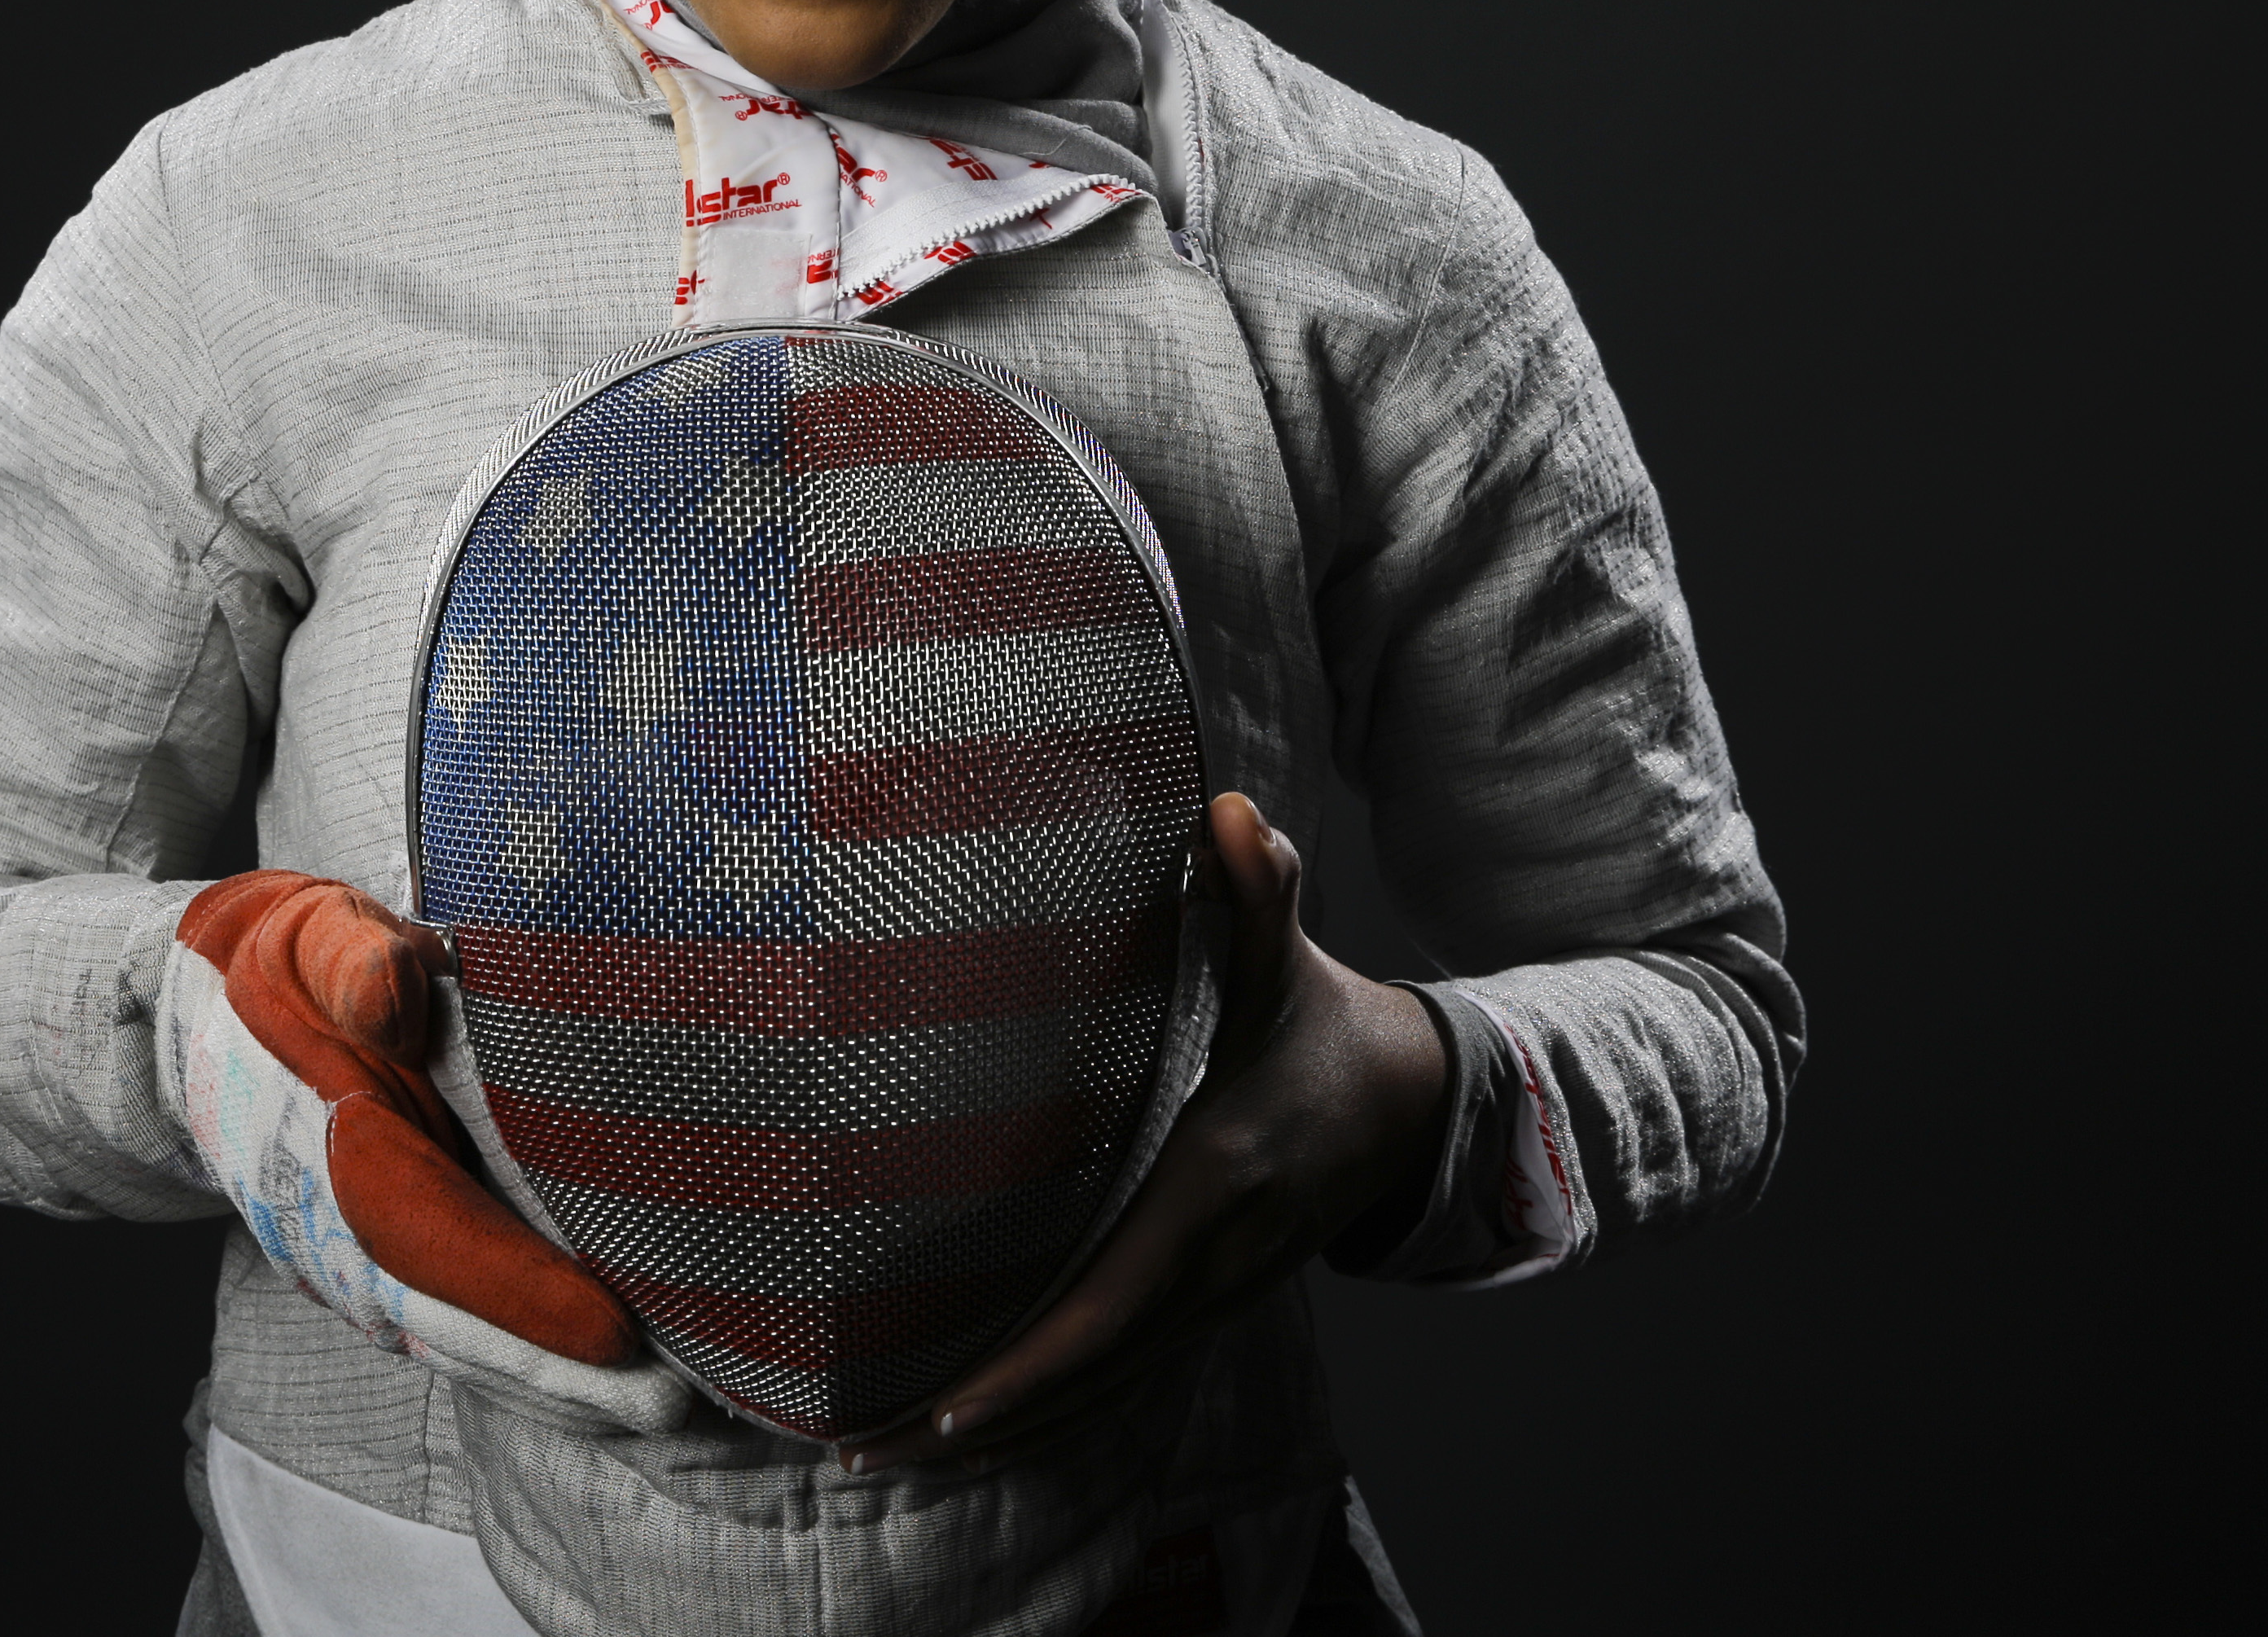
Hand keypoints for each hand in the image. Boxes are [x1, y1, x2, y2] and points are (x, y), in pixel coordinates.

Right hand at [169, 872, 691, 1433]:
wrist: (203, 1018)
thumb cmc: (286, 968)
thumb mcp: (310, 936)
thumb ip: (353, 963)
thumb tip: (394, 997)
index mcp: (330, 1147)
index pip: (435, 1237)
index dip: (521, 1291)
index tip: (614, 1329)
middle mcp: (333, 1232)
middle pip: (452, 1320)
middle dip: (556, 1370)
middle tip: (664, 1403)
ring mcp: (348, 1264)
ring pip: (453, 1339)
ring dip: (548, 1384)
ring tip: (652, 1408)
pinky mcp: (373, 1268)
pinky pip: (448, 1326)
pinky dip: (519, 1362)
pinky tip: (592, 1386)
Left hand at [839, 792, 1450, 1471]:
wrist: (1411, 1103)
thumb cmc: (1323, 1025)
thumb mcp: (1292, 960)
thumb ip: (1258, 890)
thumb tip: (1227, 812)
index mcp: (1215, 1185)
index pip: (1113, 1301)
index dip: (1031, 1364)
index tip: (945, 1405)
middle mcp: (1214, 1265)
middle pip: (1086, 1375)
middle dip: (975, 1423)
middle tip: (856, 1452)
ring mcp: (1214, 1298)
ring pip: (1096, 1390)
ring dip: (993, 1432)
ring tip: (875, 1455)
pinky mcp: (1205, 1304)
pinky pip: (1113, 1374)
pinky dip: (1040, 1408)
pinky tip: (961, 1422)